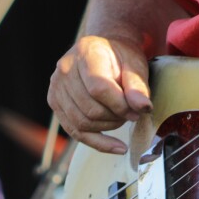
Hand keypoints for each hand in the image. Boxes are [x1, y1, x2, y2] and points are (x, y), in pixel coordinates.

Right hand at [47, 35, 152, 153]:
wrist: (102, 51)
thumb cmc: (120, 56)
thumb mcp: (135, 64)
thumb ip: (138, 85)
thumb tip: (143, 108)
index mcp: (86, 53)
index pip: (98, 88)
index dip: (119, 105)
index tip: (136, 111)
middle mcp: (65, 70)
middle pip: (90, 109)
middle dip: (115, 118)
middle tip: (130, 115)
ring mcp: (57, 88)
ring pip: (82, 123)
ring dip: (107, 128)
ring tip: (121, 119)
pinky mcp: (55, 103)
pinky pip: (75, 132)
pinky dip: (98, 143)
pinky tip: (117, 147)